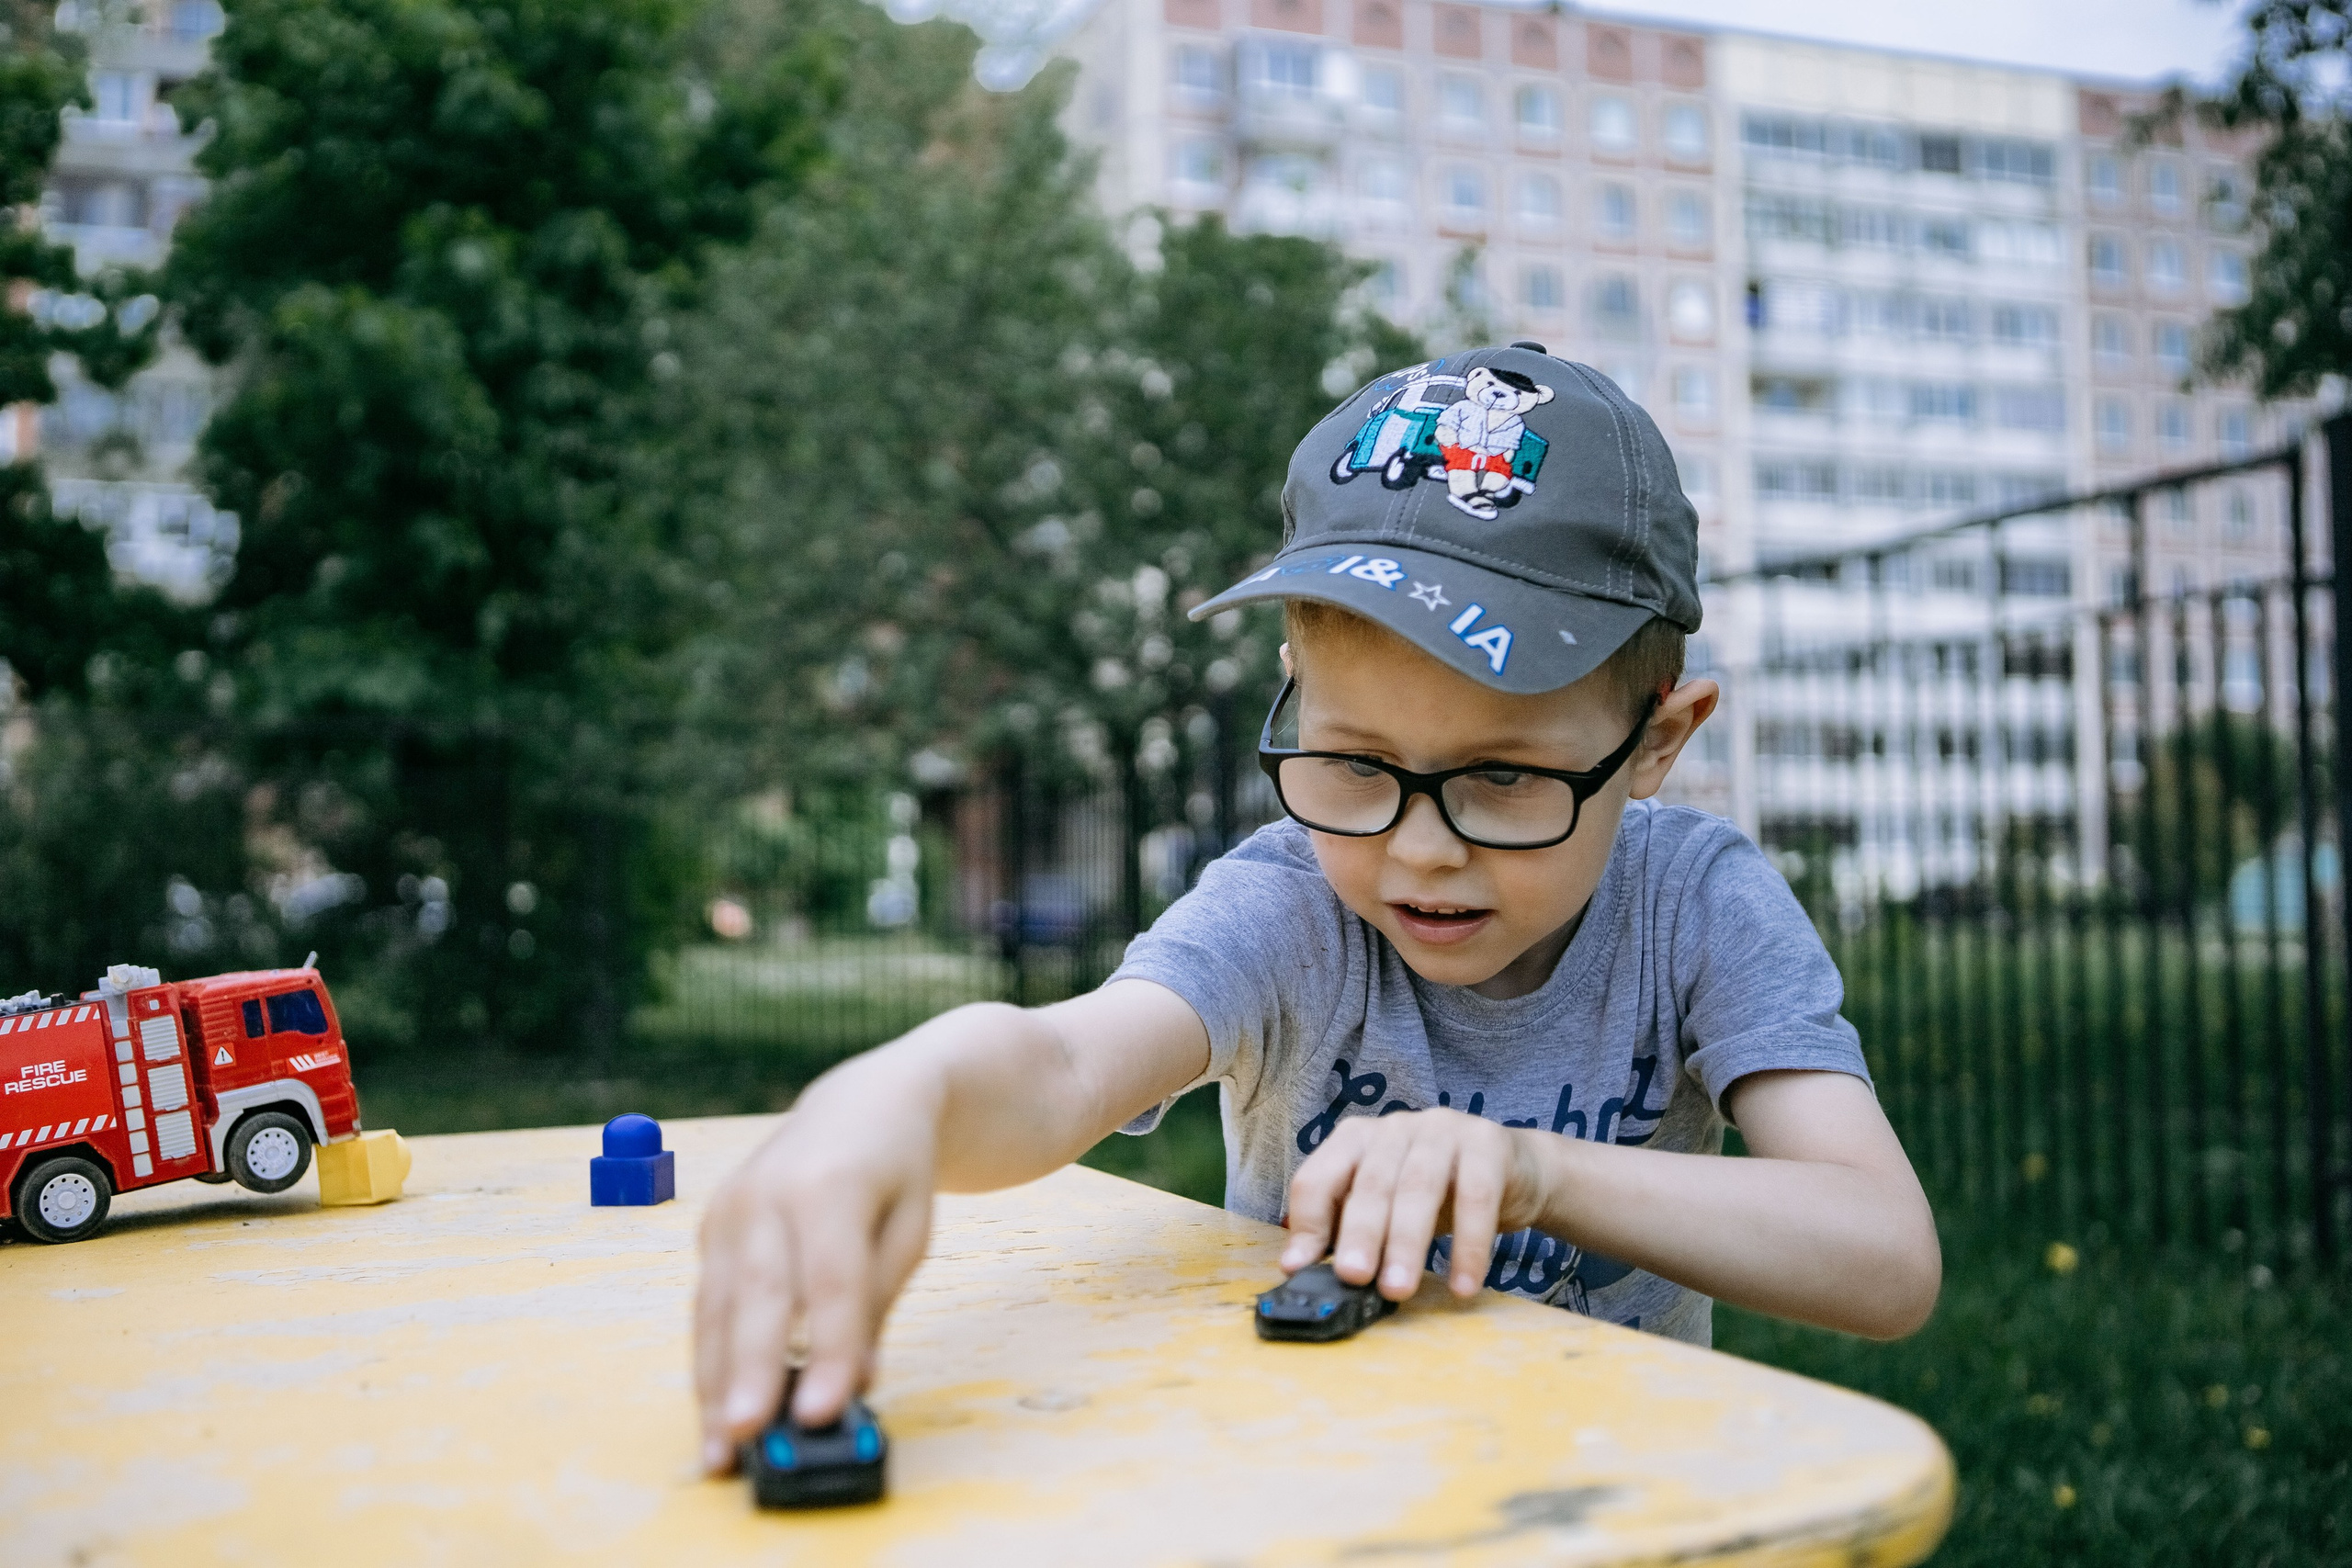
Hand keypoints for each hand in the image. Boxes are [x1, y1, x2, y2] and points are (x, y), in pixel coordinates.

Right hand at [692, 1072, 937, 1475]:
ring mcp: (730, 1207)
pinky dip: (710, 1361)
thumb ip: (877, 1300)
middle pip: (759, 1294)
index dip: (825, 1349)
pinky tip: (715, 1411)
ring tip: (720, 1450)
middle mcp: (769, 1193)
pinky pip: (709, 1304)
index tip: (821, 1413)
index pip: (831, 1281)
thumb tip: (854, 1379)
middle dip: (751, 1370)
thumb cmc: (896, 1173)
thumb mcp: (912, 1229)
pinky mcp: (710, 1226)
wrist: (861, 1104)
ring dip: (716, 1384)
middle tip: (746, 1435)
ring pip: (718, 1307)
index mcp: (832, 1184)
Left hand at [1278, 1108, 1544, 1300]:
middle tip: (1353, 1278)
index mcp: (1355, 1140)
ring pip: (1418, 1186)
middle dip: (1360, 1233)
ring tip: (1398, 1290)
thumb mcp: (1387, 1211)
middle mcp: (1395, 1127)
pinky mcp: (1487, 1143)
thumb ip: (1345, 1231)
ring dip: (1407, 1242)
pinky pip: (1477, 1196)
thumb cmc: (1439, 1195)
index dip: (1307, 1223)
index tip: (1300, 1269)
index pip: (1318, 1177)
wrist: (1516, 1172)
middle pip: (1370, 1182)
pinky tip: (1463, 1285)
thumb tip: (1298, 1267)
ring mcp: (1442, 1128)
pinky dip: (1470, 1246)